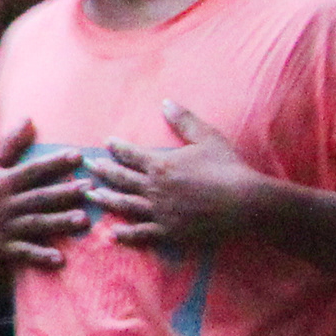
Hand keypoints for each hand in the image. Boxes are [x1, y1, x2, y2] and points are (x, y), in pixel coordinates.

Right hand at [0, 117, 92, 277]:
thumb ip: (10, 144)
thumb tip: (29, 119)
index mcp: (3, 182)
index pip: (32, 170)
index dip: (54, 163)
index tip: (77, 155)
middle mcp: (4, 204)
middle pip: (38, 197)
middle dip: (64, 192)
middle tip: (90, 187)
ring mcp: (4, 228)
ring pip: (35, 224)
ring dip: (58, 222)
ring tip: (82, 220)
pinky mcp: (2, 249)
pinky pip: (23, 253)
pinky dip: (40, 257)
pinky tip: (58, 259)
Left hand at [88, 104, 263, 256]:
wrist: (247, 201)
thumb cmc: (228, 167)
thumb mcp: (207, 137)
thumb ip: (184, 120)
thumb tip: (166, 101)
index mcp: (162, 164)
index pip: (131, 154)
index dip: (117, 148)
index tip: (107, 143)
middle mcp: (155, 188)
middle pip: (121, 179)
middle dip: (103, 171)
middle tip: (89, 167)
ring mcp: (160, 211)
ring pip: (125, 205)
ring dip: (106, 199)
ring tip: (91, 195)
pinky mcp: (169, 232)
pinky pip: (142, 233)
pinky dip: (126, 234)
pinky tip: (112, 234)